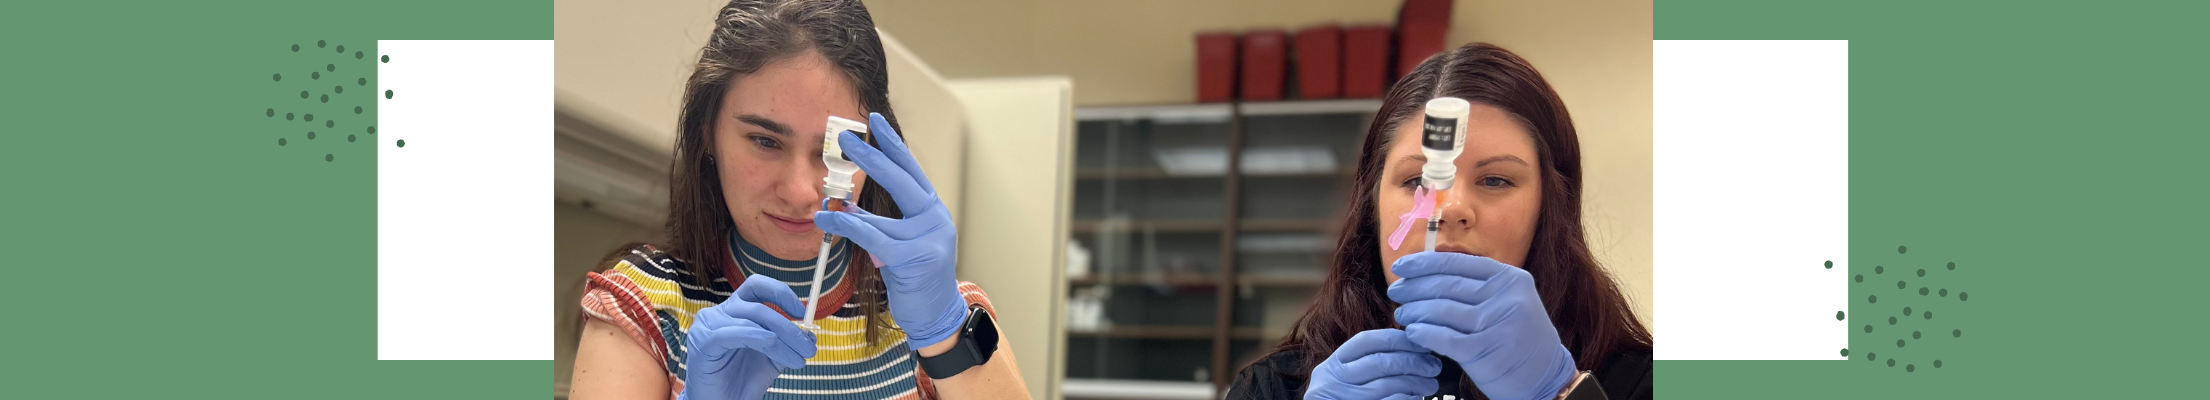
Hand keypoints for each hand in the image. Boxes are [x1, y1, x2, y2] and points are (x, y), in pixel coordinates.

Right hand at [678, 275, 817, 399]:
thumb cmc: (743, 379)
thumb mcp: (773, 357)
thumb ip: (788, 342)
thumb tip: (810, 334)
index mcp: (736, 310)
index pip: (757, 286)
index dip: (781, 293)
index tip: (802, 312)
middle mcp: (720, 312)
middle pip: (758, 306)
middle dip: (788, 327)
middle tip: (808, 348)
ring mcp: (708, 325)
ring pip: (750, 321)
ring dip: (780, 340)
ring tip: (797, 360)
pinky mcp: (702, 342)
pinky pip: (730, 333)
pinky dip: (754, 336)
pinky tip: (770, 344)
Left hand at [813, 112, 967, 347]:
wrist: (936, 314)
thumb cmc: (916, 277)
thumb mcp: (899, 242)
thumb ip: (879, 221)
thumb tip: (845, 203)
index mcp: (931, 209)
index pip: (910, 169)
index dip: (891, 145)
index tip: (874, 121)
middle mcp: (934, 218)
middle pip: (901, 179)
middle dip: (871, 156)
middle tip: (845, 138)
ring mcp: (929, 237)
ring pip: (881, 214)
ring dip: (847, 204)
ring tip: (822, 196)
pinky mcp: (915, 258)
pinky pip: (874, 238)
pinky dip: (848, 228)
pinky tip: (828, 223)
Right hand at [1304, 329, 1442, 399]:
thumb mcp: (1346, 383)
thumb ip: (1369, 366)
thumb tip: (1411, 349)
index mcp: (1331, 367)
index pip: (1366, 341)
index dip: (1397, 339)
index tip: (1421, 343)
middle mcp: (1332, 383)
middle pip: (1379, 362)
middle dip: (1412, 361)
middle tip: (1434, 366)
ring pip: (1387, 385)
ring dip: (1415, 382)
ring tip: (1430, 384)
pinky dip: (1407, 399)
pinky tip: (1416, 398)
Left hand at [1386, 253, 1575, 399]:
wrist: (1546, 377)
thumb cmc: (1519, 338)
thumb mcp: (1510, 300)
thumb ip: (1479, 284)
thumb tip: (1429, 270)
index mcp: (1510, 278)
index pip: (1458, 263)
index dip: (1424, 263)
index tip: (1401, 266)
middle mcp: (1506, 297)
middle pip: (1446, 285)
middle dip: (1414, 287)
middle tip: (1396, 292)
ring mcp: (1497, 325)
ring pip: (1441, 311)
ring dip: (1414, 311)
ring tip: (1402, 314)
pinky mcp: (1486, 352)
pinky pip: (1444, 338)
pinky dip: (1423, 334)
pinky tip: (1413, 333)